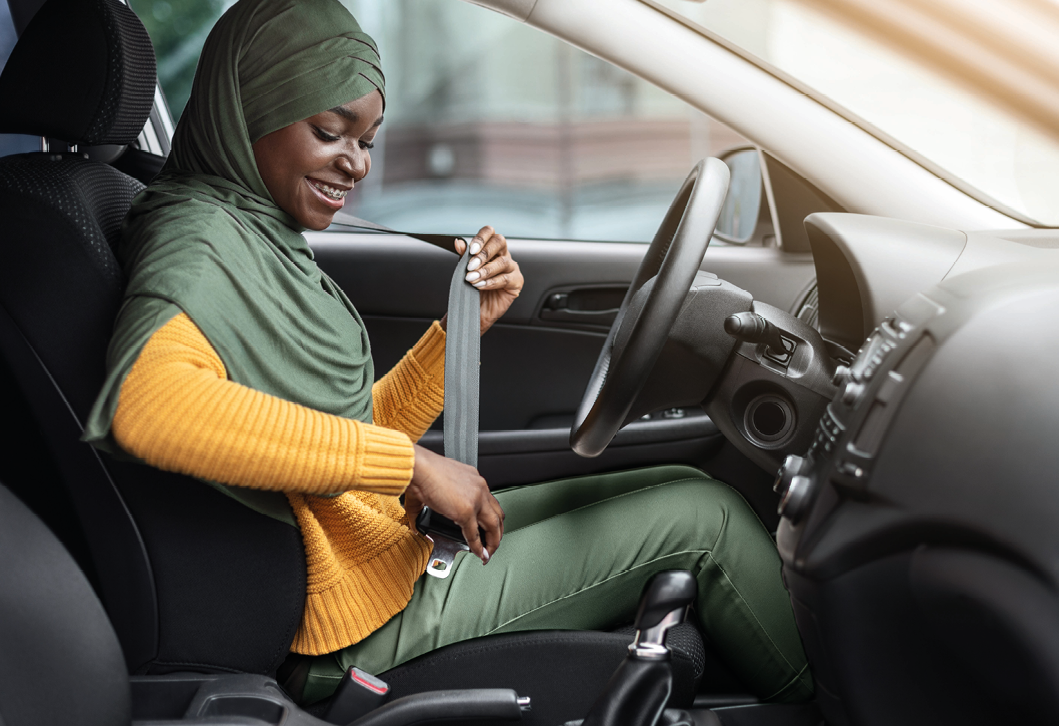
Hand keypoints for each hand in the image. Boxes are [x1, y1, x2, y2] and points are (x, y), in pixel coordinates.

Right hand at [405, 444, 504, 563]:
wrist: (418, 467)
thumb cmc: (421, 470)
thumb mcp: (432, 487)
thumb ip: (426, 508)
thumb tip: (418, 526)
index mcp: (472, 479)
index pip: (488, 502)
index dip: (489, 518)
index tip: (486, 529)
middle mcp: (479, 487)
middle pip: (498, 513)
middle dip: (498, 531)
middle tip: (493, 543)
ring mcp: (476, 499)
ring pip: (495, 525)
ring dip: (494, 541)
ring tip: (489, 553)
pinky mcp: (467, 511)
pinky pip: (475, 534)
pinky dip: (478, 547)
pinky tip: (479, 554)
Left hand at [454, 226, 523, 334]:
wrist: (474, 312)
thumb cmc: (472, 291)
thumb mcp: (465, 271)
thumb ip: (464, 256)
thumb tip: (458, 242)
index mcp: (491, 249)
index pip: (490, 233)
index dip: (481, 238)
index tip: (472, 249)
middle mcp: (503, 256)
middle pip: (500, 242)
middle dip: (484, 253)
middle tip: (471, 266)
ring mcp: (512, 268)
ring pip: (503, 262)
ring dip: (485, 270)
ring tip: (472, 279)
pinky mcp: (516, 282)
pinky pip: (506, 279)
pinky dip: (491, 282)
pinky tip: (480, 285)